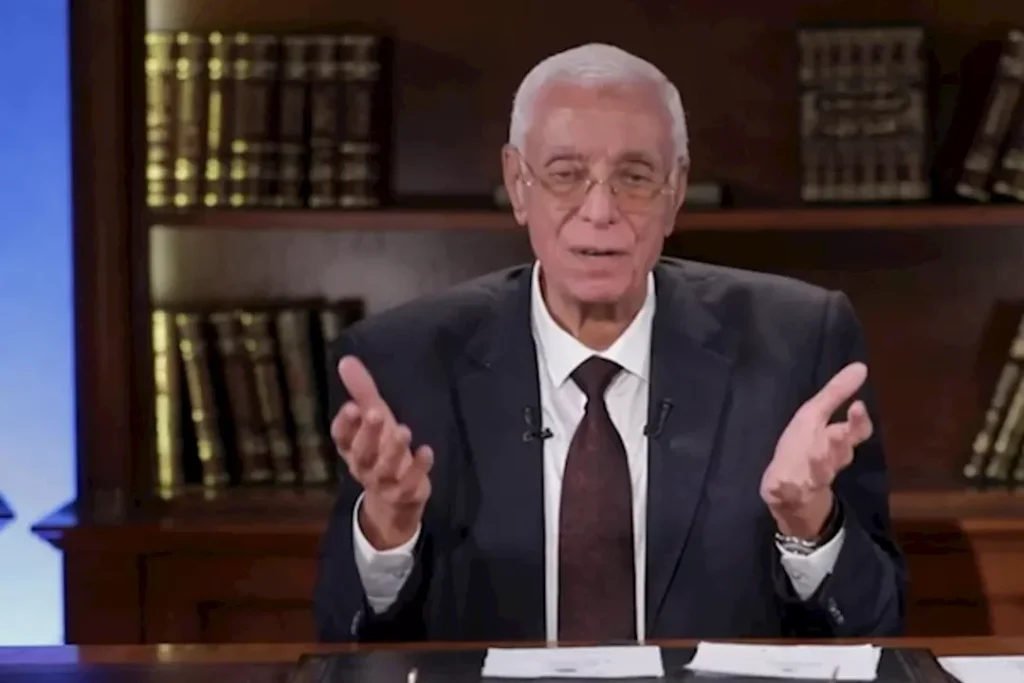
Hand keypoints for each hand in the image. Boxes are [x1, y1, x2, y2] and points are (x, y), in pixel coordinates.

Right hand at [331, 355, 433, 549]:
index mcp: (351, 448)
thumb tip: (346, 360)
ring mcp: (383, 482)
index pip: (341, 437)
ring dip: (394, 450)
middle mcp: (363, 466)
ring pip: (385, 468)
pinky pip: (409, 483)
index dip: (344, 424)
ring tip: (404, 430)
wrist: (394, 501)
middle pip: (361, 452)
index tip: (351, 406)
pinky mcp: (404, 493)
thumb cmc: (381, 449)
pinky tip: (427, 451)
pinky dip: (418, 468)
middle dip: (368, 433)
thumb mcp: (373, 418)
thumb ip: (361, 391)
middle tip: (376, 412)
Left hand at [760, 362, 872, 538]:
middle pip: (840, 453)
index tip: (858, 406)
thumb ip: (836, 393)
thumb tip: (861, 366)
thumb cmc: (804, 448)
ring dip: (818, 464)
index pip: (856, 432)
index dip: (858, 421)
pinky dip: (784, 489)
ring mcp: (810, 479)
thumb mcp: (815, 416)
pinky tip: (778, 484)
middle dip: (839, 443)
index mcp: (835, 441)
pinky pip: (787, 493)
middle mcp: (828, 461)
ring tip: (814, 453)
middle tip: (838, 433)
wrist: (789, 494)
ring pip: (820, 474)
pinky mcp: (789, 494)